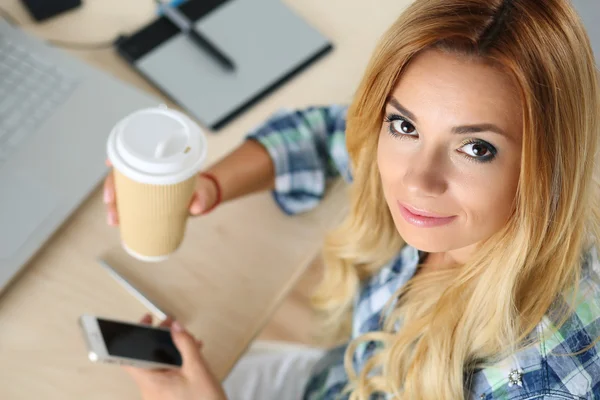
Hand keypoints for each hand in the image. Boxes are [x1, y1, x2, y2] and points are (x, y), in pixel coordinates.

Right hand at [103, 160, 219, 225]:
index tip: (110, 164)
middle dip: (112, 188)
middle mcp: (149, 172)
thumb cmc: (202, 190)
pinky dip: (120, 211)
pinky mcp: (145, 199)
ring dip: (113, 203)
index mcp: (161, 162)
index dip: (119, 156)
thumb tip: (196, 208)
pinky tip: (115, 221)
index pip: (135, 154)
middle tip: (111, 204)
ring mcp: (145, 186)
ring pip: (122, 190)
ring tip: (113, 220)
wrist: (204, 199)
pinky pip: (128, 202)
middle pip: (123, 175)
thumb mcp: (205, 192)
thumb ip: (204, 198)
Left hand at [123, 314, 226, 399]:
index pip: (129, 357)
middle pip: (145, 358)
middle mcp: (150, 390)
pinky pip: (166, 374)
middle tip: (168, 325)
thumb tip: (176, 328)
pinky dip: (175, 362)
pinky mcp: (167, 396)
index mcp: (152, 383)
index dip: (132, 337)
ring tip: (185, 339)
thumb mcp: (198, 369)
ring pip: (157, 365)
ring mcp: (158, 394)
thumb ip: (186, 345)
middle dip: (158, 338)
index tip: (144, 323)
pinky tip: (190, 355)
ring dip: (169, 350)